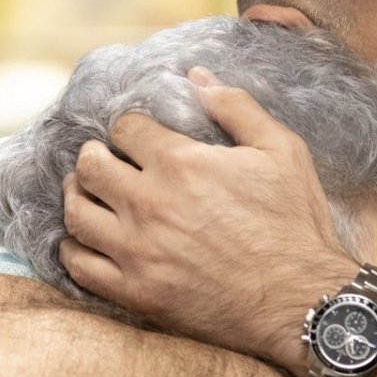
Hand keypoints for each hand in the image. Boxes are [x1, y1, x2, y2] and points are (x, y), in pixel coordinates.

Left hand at [58, 70, 362, 374]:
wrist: (301, 300)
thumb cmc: (295, 224)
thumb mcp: (282, 151)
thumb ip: (237, 108)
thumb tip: (197, 76)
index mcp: (181, 163)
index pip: (125, 129)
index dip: (130, 128)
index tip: (137, 138)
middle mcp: (150, 204)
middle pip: (90, 166)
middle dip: (95, 157)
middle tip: (106, 162)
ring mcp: (138, 251)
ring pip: (76, 213)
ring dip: (78, 197)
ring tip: (89, 195)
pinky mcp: (136, 292)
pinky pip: (79, 266)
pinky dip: (74, 249)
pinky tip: (87, 242)